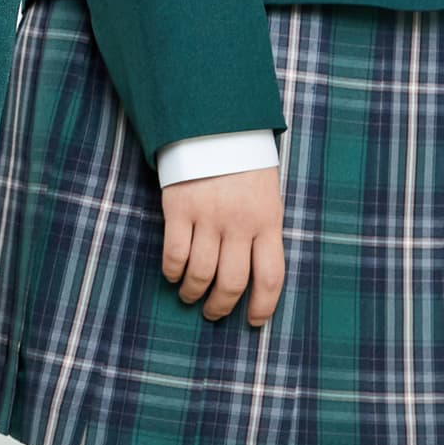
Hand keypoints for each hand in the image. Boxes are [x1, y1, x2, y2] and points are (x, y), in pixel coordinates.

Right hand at [161, 165, 283, 326]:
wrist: (214, 124)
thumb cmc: (244, 164)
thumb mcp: (267, 196)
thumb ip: (263, 231)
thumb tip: (254, 275)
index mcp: (268, 221)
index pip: (270, 277)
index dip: (263, 306)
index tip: (253, 321)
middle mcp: (240, 223)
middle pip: (232, 282)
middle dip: (221, 306)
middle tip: (213, 313)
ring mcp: (208, 216)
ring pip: (201, 273)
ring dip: (193, 292)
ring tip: (190, 296)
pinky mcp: (179, 209)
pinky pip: (174, 254)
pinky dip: (173, 272)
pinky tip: (173, 275)